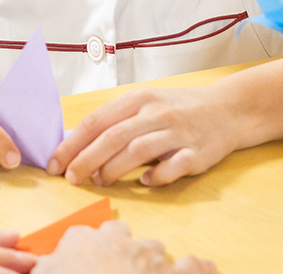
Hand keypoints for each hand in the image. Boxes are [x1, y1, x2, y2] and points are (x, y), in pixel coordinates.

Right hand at [31, 220, 214, 273]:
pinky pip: (193, 267)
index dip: (81, 248)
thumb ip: (43, 267)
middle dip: (117, 247)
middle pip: (118, 234)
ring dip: (150, 259)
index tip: (79, 257)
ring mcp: (146, 257)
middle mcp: (116, 242)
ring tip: (149, 270)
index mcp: (82, 241)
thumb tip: (34, 265)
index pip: (80, 235)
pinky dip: (199, 268)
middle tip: (112, 265)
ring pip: (153, 248)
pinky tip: (207, 268)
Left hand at [48, 86, 234, 186]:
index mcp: (138, 99)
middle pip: (112, 137)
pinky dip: (157, 176)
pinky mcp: (197, 152)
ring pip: (138, 150)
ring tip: (100, 181)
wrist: (228, 109)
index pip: (96, 121)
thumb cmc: (177, 109)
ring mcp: (177, 132)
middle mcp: (156, 113)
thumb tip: (75, 145)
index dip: (72, 144)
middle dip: (85, 160)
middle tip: (71, 178)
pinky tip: (146, 183)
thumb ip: (116, 121)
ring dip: (114, 169)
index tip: (55, 163)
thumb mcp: (145, 104)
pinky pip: (173, 166)